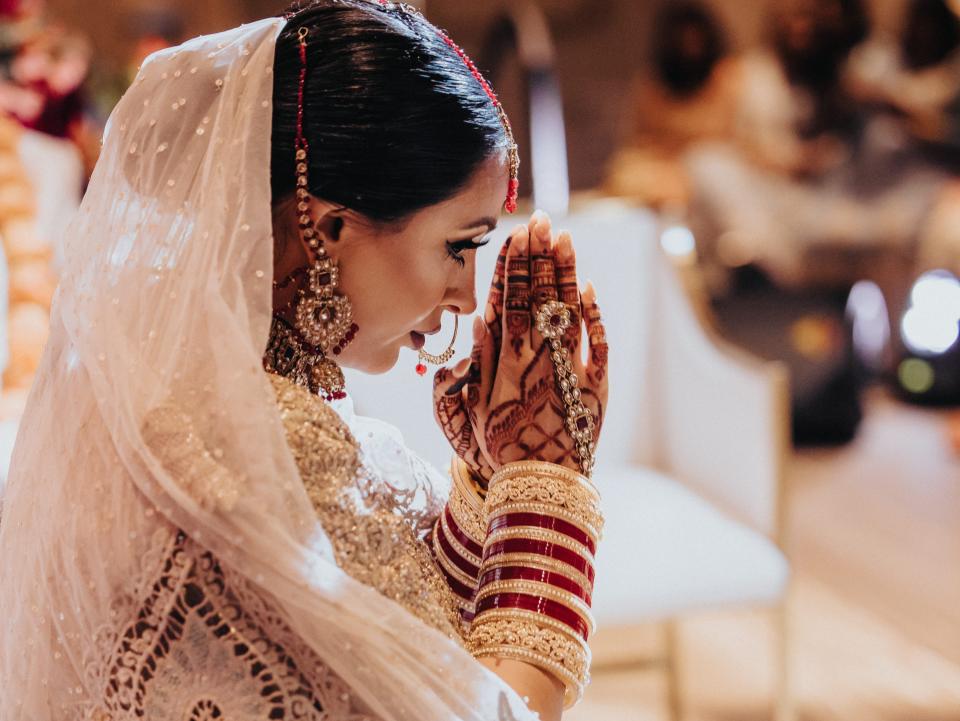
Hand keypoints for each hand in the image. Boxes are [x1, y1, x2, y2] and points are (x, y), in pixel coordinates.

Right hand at [433, 211, 607, 478]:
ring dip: (565, 272)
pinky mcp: (596, 385)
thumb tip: (481, 319)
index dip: (512, 265)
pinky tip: (588, 288)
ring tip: (563, 238)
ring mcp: (569, 367)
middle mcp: (538, 356)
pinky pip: (597, 342)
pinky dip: (593, 314)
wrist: (539, 485)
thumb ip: (473, 364)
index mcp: (505, 360)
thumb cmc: (498, 450)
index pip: (509, 300)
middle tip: (542, 220)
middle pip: (538, 295)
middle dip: (539, 255)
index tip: (515, 234)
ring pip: (567, 309)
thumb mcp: (468, 410)